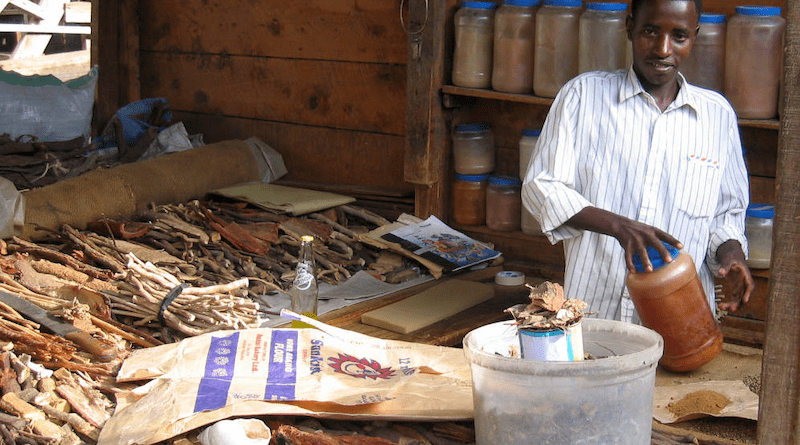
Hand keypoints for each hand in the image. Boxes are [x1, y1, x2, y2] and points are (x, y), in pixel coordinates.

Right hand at [565, 207, 681, 272]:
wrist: (621, 224)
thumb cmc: (638, 230)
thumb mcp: (649, 230)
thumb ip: (657, 239)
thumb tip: (667, 253)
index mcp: (653, 231)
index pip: (665, 235)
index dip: (673, 241)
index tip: (681, 247)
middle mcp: (645, 234)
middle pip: (656, 243)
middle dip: (662, 252)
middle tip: (669, 260)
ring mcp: (636, 240)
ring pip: (642, 251)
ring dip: (645, 261)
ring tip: (650, 270)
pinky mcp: (627, 245)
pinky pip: (628, 256)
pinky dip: (630, 264)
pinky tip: (633, 271)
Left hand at [715, 240, 753, 311]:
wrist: (732, 256)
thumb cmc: (732, 257)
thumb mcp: (729, 259)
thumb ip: (725, 266)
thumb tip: (720, 272)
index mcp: (746, 275)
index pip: (750, 286)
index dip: (748, 293)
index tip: (745, 300)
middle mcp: (745, 283)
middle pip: (744, 295)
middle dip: (739, 303)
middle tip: (731, 309)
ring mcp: (741, 287)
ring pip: (738, 299)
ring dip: (732, 305)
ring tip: (721, 308)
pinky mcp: (736, 289)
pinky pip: (733, 298)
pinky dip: (728, 303)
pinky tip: (720, 306)